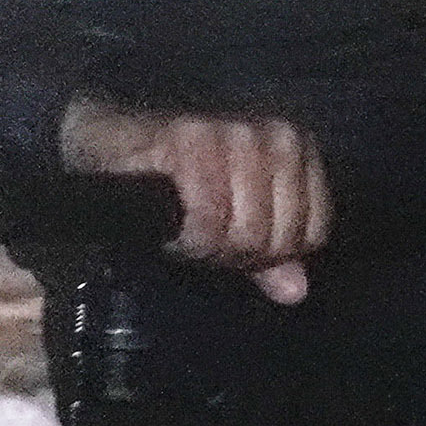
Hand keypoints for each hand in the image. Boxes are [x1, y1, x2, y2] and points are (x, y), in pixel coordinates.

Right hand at [59, 99, 325, 303]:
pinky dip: (188, 236)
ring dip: (208, 246)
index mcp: (298, 149)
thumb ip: (271, 254)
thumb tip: (295, 291)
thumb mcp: (236, 218)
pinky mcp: (191, 138)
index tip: (236, 252)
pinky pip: (207, 216)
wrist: (112, 141)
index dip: (273, 256)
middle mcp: (276, 136)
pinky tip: (172, 230)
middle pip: (276, 236)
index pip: (313, 231)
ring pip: (246, 230)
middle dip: (236, 254)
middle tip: (202, 244)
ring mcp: (236, 134)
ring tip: (186, 235)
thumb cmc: (180, 181)